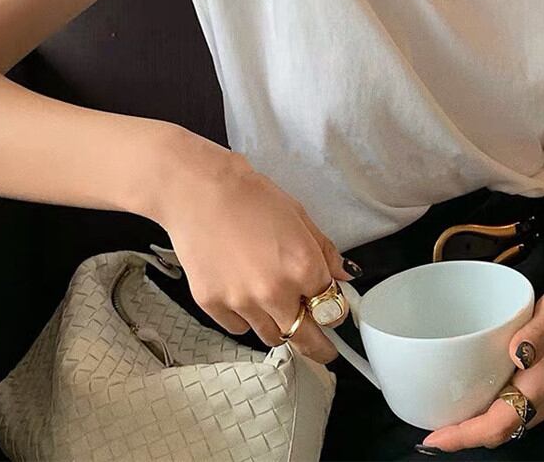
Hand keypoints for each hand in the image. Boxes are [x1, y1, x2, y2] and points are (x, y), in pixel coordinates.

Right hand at [144, 125, 359, 363]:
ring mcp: (242, 302)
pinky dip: (245, 318)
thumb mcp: (299, 217)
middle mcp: (276, 292)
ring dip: (280, 328)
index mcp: (304, 267)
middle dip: (318, 347)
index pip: (333, 309)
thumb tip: (342, 276)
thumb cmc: (251, 197)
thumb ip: (324, 251)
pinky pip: (238, 327)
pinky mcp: (212, 305)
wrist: (200, 191)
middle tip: (324, 351)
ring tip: (276, 310)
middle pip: (306, 338)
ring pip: (271, 337)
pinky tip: (243, 293)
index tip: (334, 315)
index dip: (336, 312)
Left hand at [418, 254, 543, 452]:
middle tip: (433, 424)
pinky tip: (485, 382)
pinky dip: (498, 403)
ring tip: (451, 407)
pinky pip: (524, 402)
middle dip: (467, 432)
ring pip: (514, 417)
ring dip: (482, 419)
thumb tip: (514, 354)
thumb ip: (537, 334)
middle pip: (503, 427)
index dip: (465, 435)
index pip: (499, 425)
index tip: (433, 438)